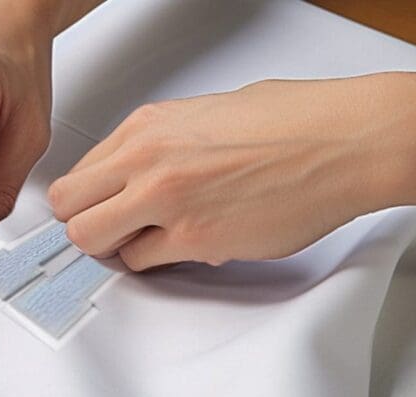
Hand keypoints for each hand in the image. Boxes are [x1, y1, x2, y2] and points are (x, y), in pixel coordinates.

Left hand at [49, 74, 415, 270]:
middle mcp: (147, 161)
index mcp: (147, 127)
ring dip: (117, 249)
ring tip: (150, 241)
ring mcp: (167, 201)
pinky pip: (144, 264)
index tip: (94, 211)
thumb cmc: (293, 122)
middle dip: (86, 226)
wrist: (345, 141)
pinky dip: (157, 263)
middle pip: (70, 210)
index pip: (78, 174)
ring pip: (94, 242)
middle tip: (110, 233)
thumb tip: (135, 171)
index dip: (85, 199)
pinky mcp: (195, 239)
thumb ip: (158, 145)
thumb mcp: (205, 113)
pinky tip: (184, 246)